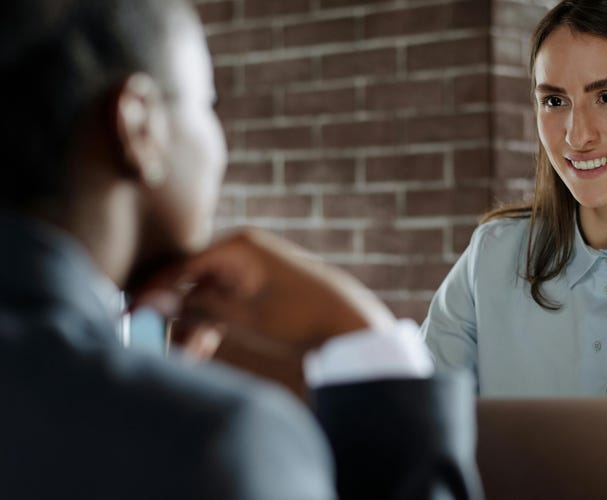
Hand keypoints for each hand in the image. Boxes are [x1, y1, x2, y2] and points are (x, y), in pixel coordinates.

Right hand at [131, 229, 394, 354]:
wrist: (348, 324)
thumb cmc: (298, 315)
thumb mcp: (244, 316)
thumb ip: (198, 308)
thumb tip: (153, 303)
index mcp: (237, 247)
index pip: (181, 268)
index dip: (154, 294)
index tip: (130, 315)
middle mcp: (240, 253)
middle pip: (191, 284)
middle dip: (176, 317)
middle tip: (161, 348)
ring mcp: (248, 271)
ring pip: (206, 299)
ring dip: (194, 328)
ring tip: (188, 359)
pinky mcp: (255, 290)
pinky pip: (223, 306)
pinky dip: (213, 326)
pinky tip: (201, 351)